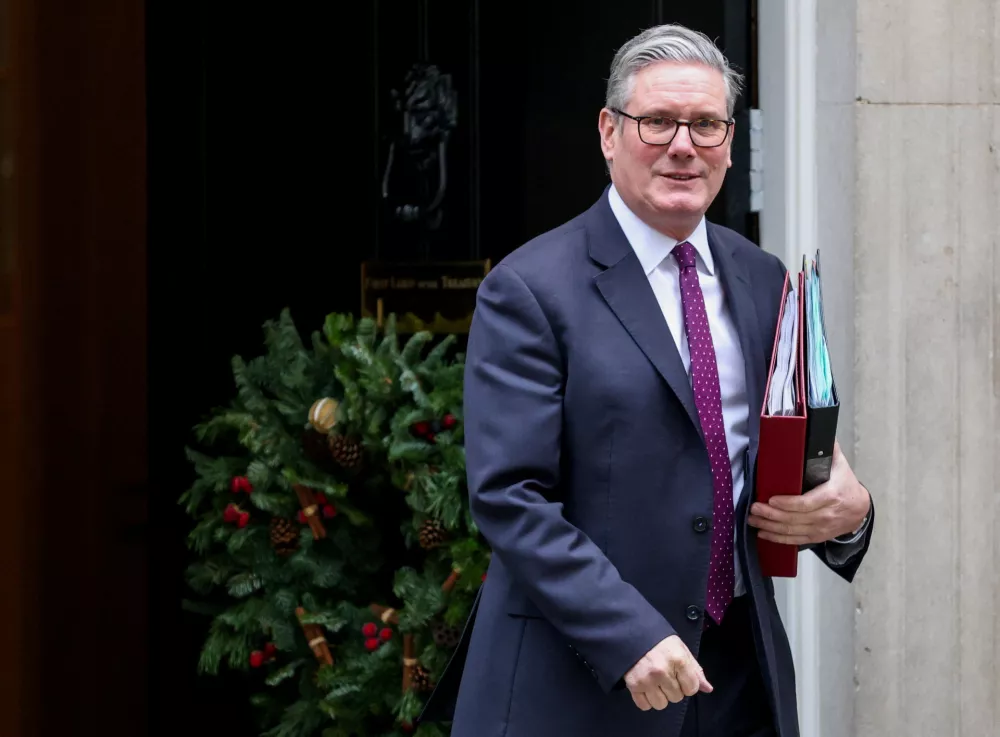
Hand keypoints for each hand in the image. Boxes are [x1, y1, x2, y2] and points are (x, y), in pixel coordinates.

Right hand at [623, 635, 711, 710]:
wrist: (632, 633)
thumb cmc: (660, 641)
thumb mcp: (681, 649)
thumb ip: (695, 670)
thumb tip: (708, 689)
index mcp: (678, 660)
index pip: (691, 689)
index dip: (687, 683)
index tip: (679, 675)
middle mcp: (662, 672)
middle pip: (676, 698)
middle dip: (673, 689)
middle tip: (665, 675)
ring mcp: (647, 679)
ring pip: (661, 704)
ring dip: (659, 696)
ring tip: (655, 682)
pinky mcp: (633, 685)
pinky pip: (644, 705)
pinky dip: (646, 699)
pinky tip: (645, 686)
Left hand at [749, 440, 870, 544]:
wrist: (860, 508)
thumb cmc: (846, 483)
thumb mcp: (840, 464)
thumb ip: (828, 449)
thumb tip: (814, 429)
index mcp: (832, 495)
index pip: (807, 503)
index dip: (788, 504)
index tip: (771, 499)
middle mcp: (827, 515)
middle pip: (795, 518)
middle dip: (771, 515)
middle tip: (753, 508)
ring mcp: (822, 528)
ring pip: (793, 531)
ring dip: (770, 527)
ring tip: (753, 519)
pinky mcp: (817, 536)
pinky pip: (796, 540)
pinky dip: (778, 538)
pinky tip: (763, 533)